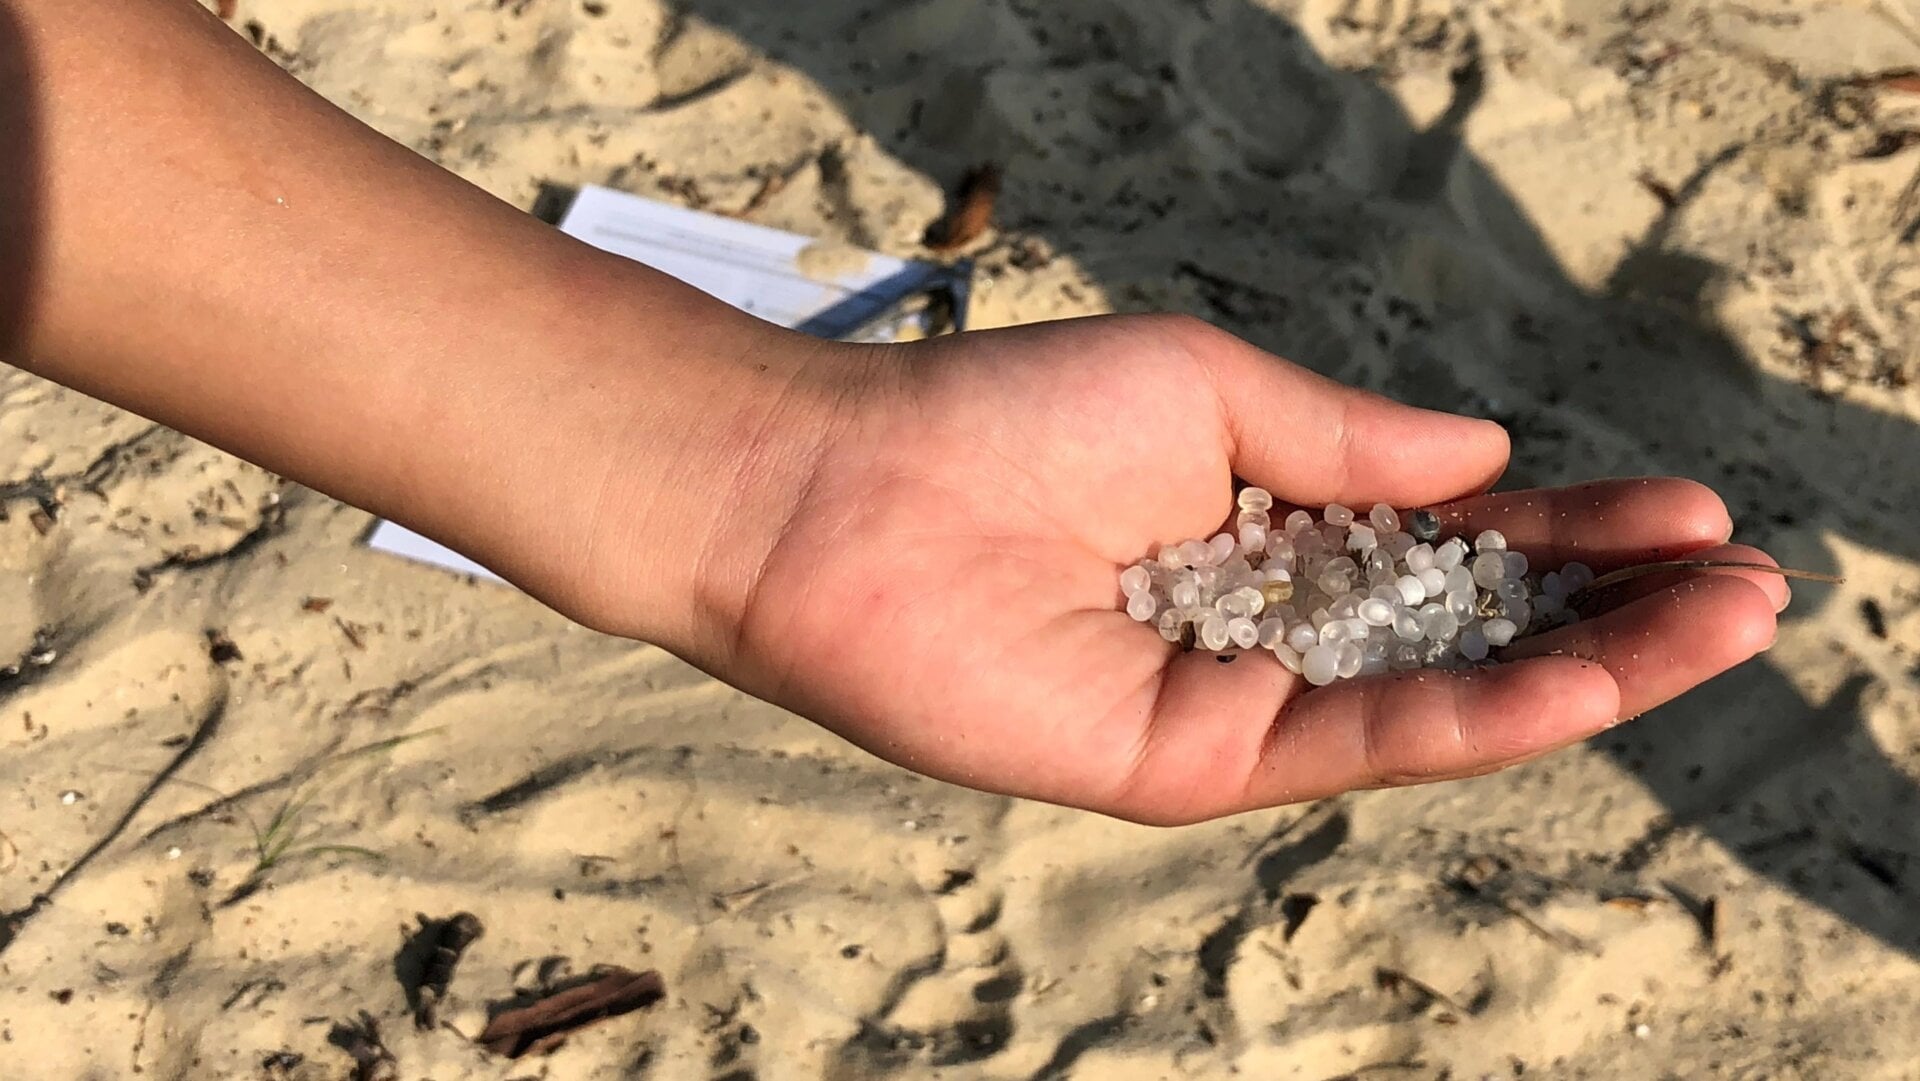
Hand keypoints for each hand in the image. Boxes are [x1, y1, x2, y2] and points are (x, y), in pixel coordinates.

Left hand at [579, 314, 1785, 824]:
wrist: (850, 497)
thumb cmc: (1006, 419)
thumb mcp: (1209, 392)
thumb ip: (1351, 441)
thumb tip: (1489, 463)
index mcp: (1271, 525)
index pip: (1454, 542)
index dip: (1573, 537)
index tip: (1689, 517)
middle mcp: (1265, 621)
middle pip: (1469, 632)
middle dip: (1611, 615)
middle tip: (1746, 587)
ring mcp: (1235, 700)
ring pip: (1438, 700)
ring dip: (1585, 671)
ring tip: (1717, 627)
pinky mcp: (1193, 761)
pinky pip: (1355, 741)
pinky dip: (1474, 715)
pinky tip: (1579, 681)